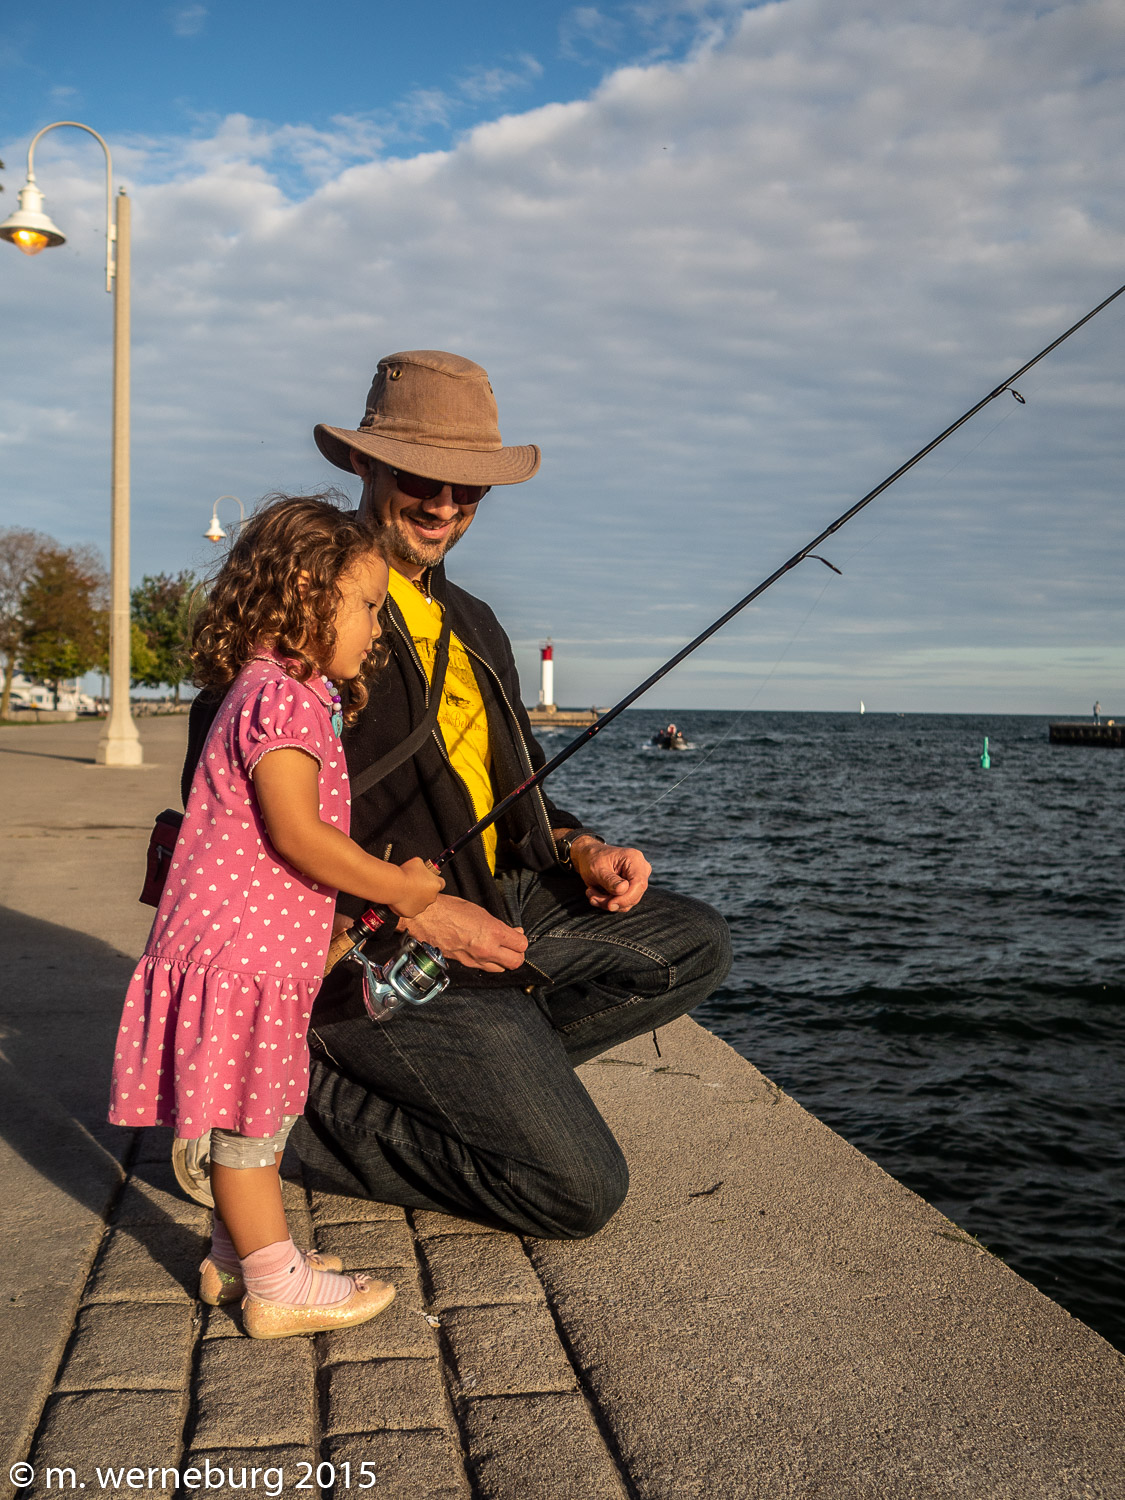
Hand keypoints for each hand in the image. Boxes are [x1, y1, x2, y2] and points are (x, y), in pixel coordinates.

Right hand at [388, 857, 444, 918]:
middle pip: (430, 893)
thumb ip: (424, 866)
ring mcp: (422, 907)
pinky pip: (410, 909)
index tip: (428, 878)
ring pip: (420, 902)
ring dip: (415, 897)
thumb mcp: (418, 862)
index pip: (441, 883)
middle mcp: (431, 898)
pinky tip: (401, 897)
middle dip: (423, 889)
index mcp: (436, 885)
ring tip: (405, 890)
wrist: (393, 885)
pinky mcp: (412, 913)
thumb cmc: (405, 873)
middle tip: (413, 883)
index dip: (434, 880)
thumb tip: (422, 867)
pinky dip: (406, 905)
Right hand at [404, 894, 527, 971]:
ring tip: (499, 949)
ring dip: (503, 960)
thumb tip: (514, 932)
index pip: (521, 945)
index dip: (521, 940)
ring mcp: (475, 959)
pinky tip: (485, 952)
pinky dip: (488, 962)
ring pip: (501, 969)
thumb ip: (499, 925)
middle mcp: (487, 949)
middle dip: (517, 954)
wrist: (425, 918)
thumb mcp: (480, 912)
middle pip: (516, 962)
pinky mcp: (465, 964)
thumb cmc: (450, 909)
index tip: (517, 935)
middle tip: (513, 946)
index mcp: (493, 932)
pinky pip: (484, 968)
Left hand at [570, 837, 650, 912]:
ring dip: (606, 902)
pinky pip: (622, 903)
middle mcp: (640, 869)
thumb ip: (610, 880)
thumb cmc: (592, 858)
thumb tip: (623, 890)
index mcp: (634, 859)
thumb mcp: (597, 869)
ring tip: (591, 892)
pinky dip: (607, 902)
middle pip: (634, 896)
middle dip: (612, 901)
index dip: (626, 898)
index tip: (609, 905)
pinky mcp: (631, 888)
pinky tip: (595, 893)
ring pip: (627, 903)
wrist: (588, 856)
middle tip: (592, 895)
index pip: (639, 884)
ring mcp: (637, 880)